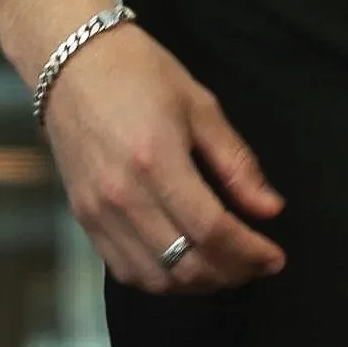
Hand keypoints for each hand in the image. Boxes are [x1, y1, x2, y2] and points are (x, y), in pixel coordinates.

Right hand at [40, 22, 285, 293]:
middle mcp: (125, 196)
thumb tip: (270, 209)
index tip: (275, 257)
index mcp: (158, 160)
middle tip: (256, 264)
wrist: (72, 62)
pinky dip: (161, 280)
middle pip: (187, 264)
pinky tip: (184, 265)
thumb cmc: (139, 72)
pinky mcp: (84, 219)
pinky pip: (125, 271)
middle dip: (231, 273)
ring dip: (198, 284)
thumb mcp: (199, 104)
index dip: (250, 252)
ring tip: (226, 268)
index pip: (212, 230)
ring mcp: (99, 213)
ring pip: (156, 279)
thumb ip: (236, 162)